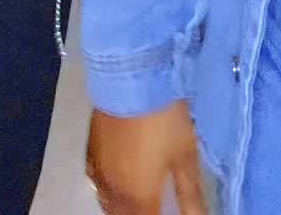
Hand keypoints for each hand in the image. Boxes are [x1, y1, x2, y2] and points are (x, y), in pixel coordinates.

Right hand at [87, 102, 205, 214]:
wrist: (131, 78)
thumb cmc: (164, 119)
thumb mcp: (185, 156)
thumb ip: (191, 195)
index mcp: (139, 197)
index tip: (167, 211)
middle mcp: (114, 191)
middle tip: (154, 205)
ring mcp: (98, 171)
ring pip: (106, 203)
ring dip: (121, 208)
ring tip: (137, 200)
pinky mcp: (89, 150)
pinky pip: (96, 183)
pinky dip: (108, 191)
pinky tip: (117, 181)